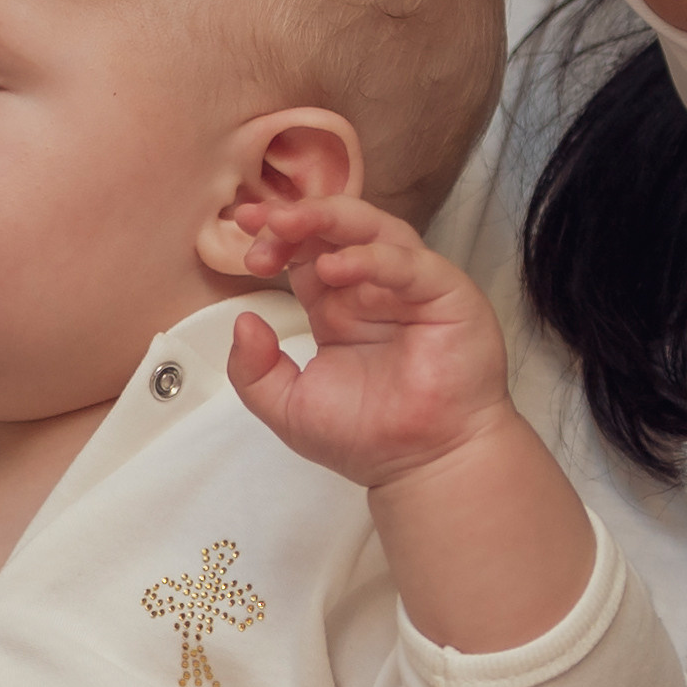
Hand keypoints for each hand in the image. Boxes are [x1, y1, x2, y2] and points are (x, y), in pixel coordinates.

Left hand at [227, 196, 513, 490]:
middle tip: (259, 220)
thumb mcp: (286, 405)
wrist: (424, 468)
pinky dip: (373, 259)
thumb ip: (253, 369)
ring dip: (330, 220)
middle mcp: (374, 290)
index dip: (274, 238)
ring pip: (376, 231)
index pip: (306, 252)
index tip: (238, 231)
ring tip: (288, 224)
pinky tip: (336, 266)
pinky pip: (411, 265)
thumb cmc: (367, 439)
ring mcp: (412, 289)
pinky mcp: (448, 297)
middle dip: (296, 218)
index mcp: (338, 307)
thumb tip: (242, 321)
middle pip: (336, 231)